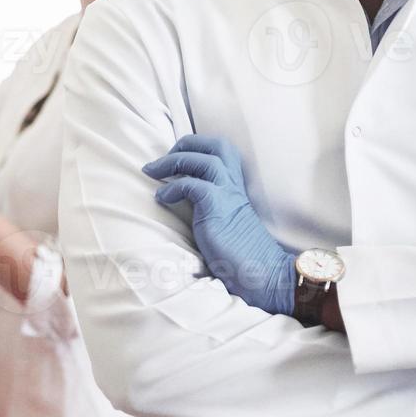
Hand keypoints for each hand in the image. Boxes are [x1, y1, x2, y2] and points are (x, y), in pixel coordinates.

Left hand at [143, 134, 295, 315]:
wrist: (263, 273)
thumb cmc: (240, 254)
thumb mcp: (223, 221)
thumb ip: (210, 207)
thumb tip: (182, 203)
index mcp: (236, 187)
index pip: (221, 152)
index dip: (197, 148)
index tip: (175, 159)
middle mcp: (233, 185)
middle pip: (216, 144)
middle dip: (187, 143)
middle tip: (165, 157)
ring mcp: (227, 194)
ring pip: (203, 158)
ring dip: (173, 160)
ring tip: (152, 172)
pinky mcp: (217, 207)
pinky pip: (191, 185)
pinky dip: (172, 187)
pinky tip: (161, 198)